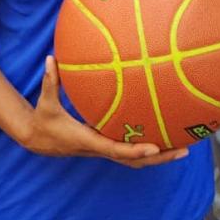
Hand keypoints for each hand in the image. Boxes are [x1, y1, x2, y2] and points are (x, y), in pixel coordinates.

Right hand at [16, 57, 188, 167]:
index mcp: (88, 140)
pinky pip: (129, 152)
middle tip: (183, 150)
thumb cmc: (43, 120)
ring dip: (158, 157)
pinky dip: (146, 150)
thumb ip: (50, 81)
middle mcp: (99, 148)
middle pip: (134, 160)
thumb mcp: (45, 101)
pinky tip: (162, 139)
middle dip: (159, 158)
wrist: (36, 139)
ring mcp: (103, 150)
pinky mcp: (104, 146)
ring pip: (135, 160)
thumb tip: (51, 58)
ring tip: (182, 148)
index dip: (136, 150)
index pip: (116, 149)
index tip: (155, 148)